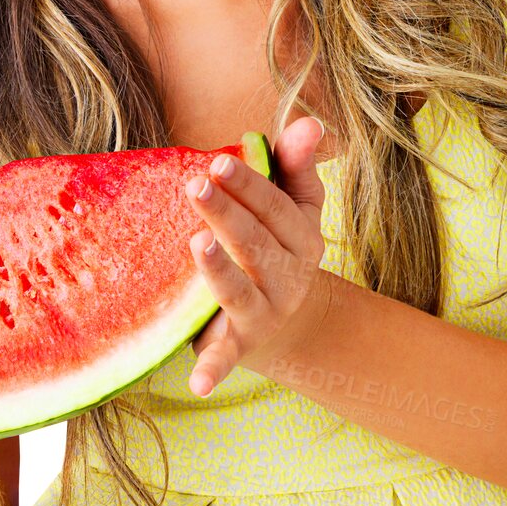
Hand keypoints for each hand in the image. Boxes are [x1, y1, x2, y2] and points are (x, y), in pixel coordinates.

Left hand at [183, 117, 332, 397]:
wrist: (283, 317)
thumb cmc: (275, 242)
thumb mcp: (292, 204)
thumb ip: (296, 163)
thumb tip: (311, 122)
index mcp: (303, 237)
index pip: (276, 206)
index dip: (249, 183)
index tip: (218, 159)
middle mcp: (290, 277)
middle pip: (255, 243)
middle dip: (226, 213)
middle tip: (195, 184)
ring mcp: (266, 312)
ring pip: (240, 291)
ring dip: (219, 271)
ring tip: (197, 244)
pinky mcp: (240, 344)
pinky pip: (227, 357)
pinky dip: (214, 369)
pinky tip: (198, 383)